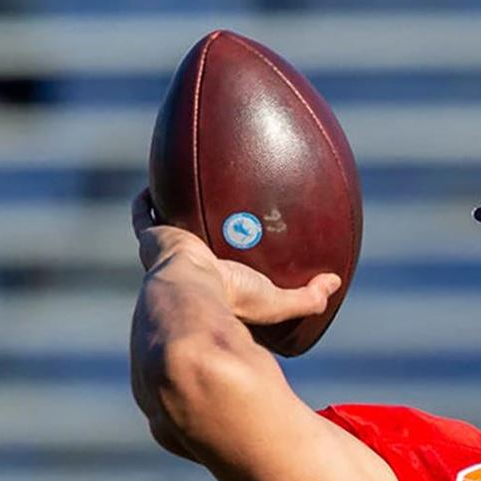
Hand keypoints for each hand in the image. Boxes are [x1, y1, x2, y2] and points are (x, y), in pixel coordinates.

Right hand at [132, 190, 338, 325]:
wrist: (194, 292)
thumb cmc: (234, 300)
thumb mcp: (279, 301)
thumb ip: (308, 297)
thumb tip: (334, 282)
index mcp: (216, 285)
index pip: (222, 272)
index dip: (230, 260)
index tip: (242, 243)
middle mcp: (190, 269)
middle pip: (198, 244)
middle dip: (205, 228)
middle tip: (219, 209)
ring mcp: (169, 251)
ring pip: (172, 224)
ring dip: (178, 208)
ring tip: (189, 187)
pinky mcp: (152, 236)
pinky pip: (145, 212)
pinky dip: (149, 198)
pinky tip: (158, 179)